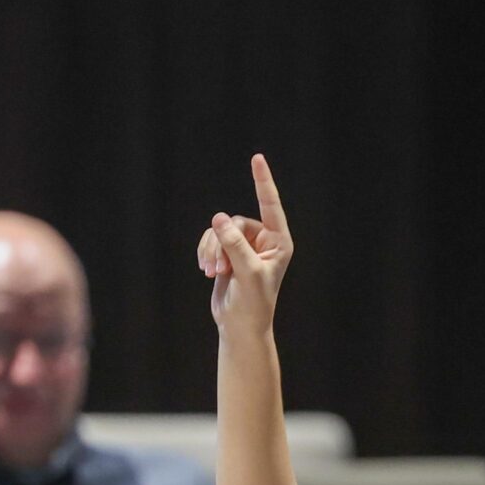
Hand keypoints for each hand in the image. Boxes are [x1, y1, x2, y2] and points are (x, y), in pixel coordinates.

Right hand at [197, 153, 293, 334]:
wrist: (239, 326)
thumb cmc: (253, 303)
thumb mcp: (246, 271)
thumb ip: (234, 244)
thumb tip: (219, 218)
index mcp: (278, 242)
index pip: (270, 205)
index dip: (262, 181)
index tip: (257, 158)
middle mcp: (263, 241)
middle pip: (234, 222)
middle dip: (222, 243)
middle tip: (220, 268)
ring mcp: (244, 246)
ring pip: (219, 231)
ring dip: (212, 250)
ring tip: (212, 272)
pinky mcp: (227, 253)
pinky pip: (210, 239)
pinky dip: (205, 253)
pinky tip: (207, 272)